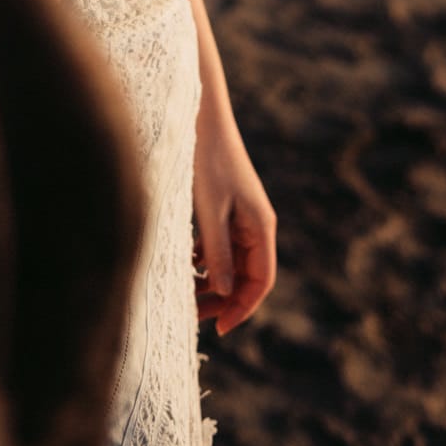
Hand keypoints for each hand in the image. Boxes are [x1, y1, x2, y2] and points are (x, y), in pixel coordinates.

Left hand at [192, 110, 276, 335]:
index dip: (243, 308)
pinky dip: (204, 259)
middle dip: (223, 299)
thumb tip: (225, 294)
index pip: (261, 281)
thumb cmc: (207, 160)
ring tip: (184, 295)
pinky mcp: (224, 207)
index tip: (219, 329)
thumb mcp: (211, 211)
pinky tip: (184, 265)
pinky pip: (219, 244)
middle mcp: (255, 223)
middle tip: (194, 318)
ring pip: (230, 262)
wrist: (201, 116)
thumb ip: (218, 253)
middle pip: (246, 275)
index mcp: (261, 226)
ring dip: (211, 281)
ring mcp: (240, 215)